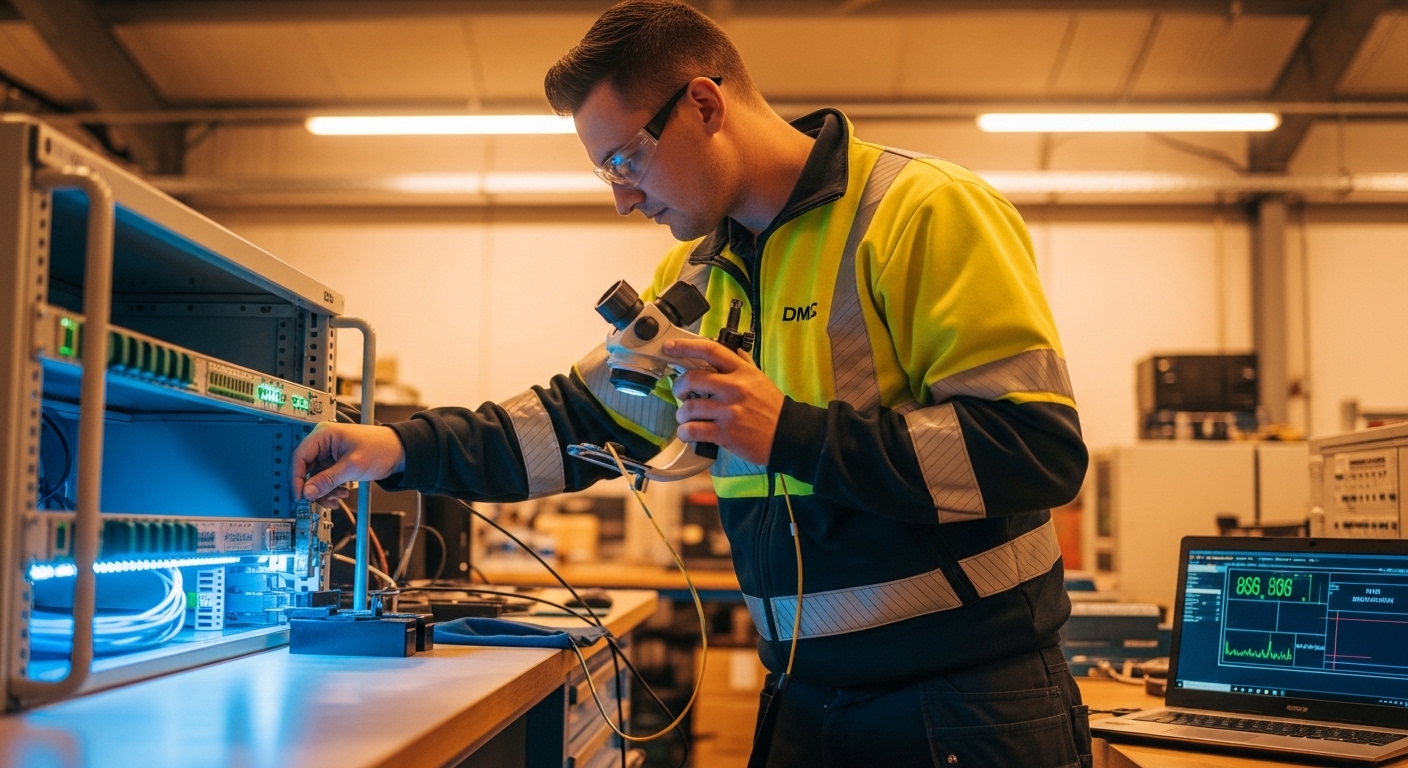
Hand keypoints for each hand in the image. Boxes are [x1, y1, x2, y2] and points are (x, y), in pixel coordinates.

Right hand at [291, 423, 406, 505]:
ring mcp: (329, 454)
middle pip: (306, 470)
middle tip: (321, 500)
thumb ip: (327, 480)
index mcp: (323, 434)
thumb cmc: (381, 448)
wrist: (400, 452)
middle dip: (314, 488)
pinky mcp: (335, 463)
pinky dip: (330, 490)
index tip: (300, 496)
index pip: (299, 457)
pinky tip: (341, 494)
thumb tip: (307, 493)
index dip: (297, 479)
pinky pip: (325, 480)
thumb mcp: (352, 466)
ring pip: (315, 478)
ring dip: (324, 492)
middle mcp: (323, 443)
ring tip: (338, 498)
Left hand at [665, 338, 783, 465]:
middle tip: (680, 393)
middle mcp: (734, 388)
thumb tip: (734, 351)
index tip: (669, 347)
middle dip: (678, 386)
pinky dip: (684, 432)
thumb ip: (744, 364)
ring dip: (681, 414)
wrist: (788, 435)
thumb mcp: (760, 379)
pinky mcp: (725, 433)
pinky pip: (693, 430)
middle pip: (692, 378)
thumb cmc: (772, 407)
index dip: (685, 346)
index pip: (710, 350)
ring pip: (689, 407)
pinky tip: (688, 433)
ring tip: (686, 418)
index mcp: (742, 371)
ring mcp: (729, 411)